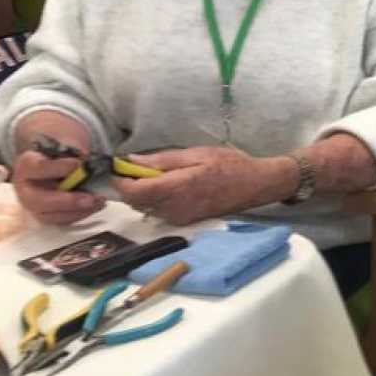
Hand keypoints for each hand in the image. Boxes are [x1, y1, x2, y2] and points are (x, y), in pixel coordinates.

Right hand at [10, 112, 104, 225]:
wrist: (57, 161)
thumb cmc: (60, 153)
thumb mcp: (64, 143)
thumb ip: (73, 151)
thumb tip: (89, 163)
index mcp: (26, 166)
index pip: (38, 168)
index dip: (59, 167)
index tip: (79, 165)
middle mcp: (25, 189)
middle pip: (38, 201)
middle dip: (66, 201)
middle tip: (89, 198)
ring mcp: (34, 205)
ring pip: (51, 215)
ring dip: (78, 211)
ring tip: (99, 201)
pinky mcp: (47, 215)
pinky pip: (62, 220)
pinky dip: (81, 214)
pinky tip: (97, 205)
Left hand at [113, 146, 290, 224]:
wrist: (255, 185)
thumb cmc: (230, 165)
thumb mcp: (197, 154)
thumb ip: (163, 160)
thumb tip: (133, 160)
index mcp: (176, 188)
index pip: (133, 192)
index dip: (120, 181)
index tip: (121, 168)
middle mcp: (174, 208)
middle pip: (136, 202)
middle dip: (132, 186)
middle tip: (141, 167)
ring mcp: (179, 217)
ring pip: (146, 208)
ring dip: (144, 193)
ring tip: (159, 175)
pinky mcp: (185, 221)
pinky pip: (160, 212)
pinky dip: (156, 200)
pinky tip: (171, 187)